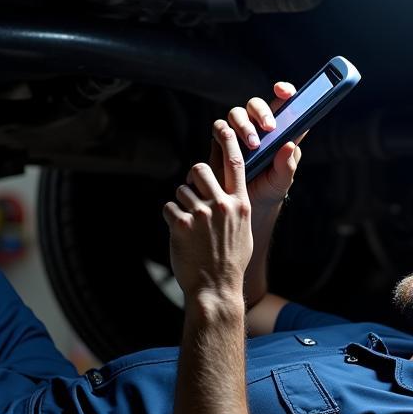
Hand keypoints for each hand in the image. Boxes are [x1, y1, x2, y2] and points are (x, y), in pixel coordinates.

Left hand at [162, 123, 252, 306]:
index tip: (224, 125)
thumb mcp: (243, 231)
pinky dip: (171, 219)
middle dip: (193, 177)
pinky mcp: (181, 225)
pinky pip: (169, 208)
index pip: (235, 163)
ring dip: (181, 204)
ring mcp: (201, 214)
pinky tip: (180, 235)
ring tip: (190, 227)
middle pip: (200, 169)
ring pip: (182, 190)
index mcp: (239, 204)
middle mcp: (222, 205)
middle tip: (192, 193)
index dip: (229, 141)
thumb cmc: (230, 261)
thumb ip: (235, 207)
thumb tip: (225, 192)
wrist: (216, 288)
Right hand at [212, 81, 303, 211]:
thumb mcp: (282, 181)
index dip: (284, 91)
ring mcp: (237, 132)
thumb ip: (287, 165)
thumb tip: (289, 145)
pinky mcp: (220, 141)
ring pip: (236, 114)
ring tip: (252, 145)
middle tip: (269, 128)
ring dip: (244, 125)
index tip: (285, 92)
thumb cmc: (270, 190)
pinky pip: (219, 128)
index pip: (283, 103)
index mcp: (279, 131)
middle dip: (262, 112)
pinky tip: (230, 149)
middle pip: (255, 105)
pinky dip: (224, 135)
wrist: (245, 206)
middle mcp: (257, 127)